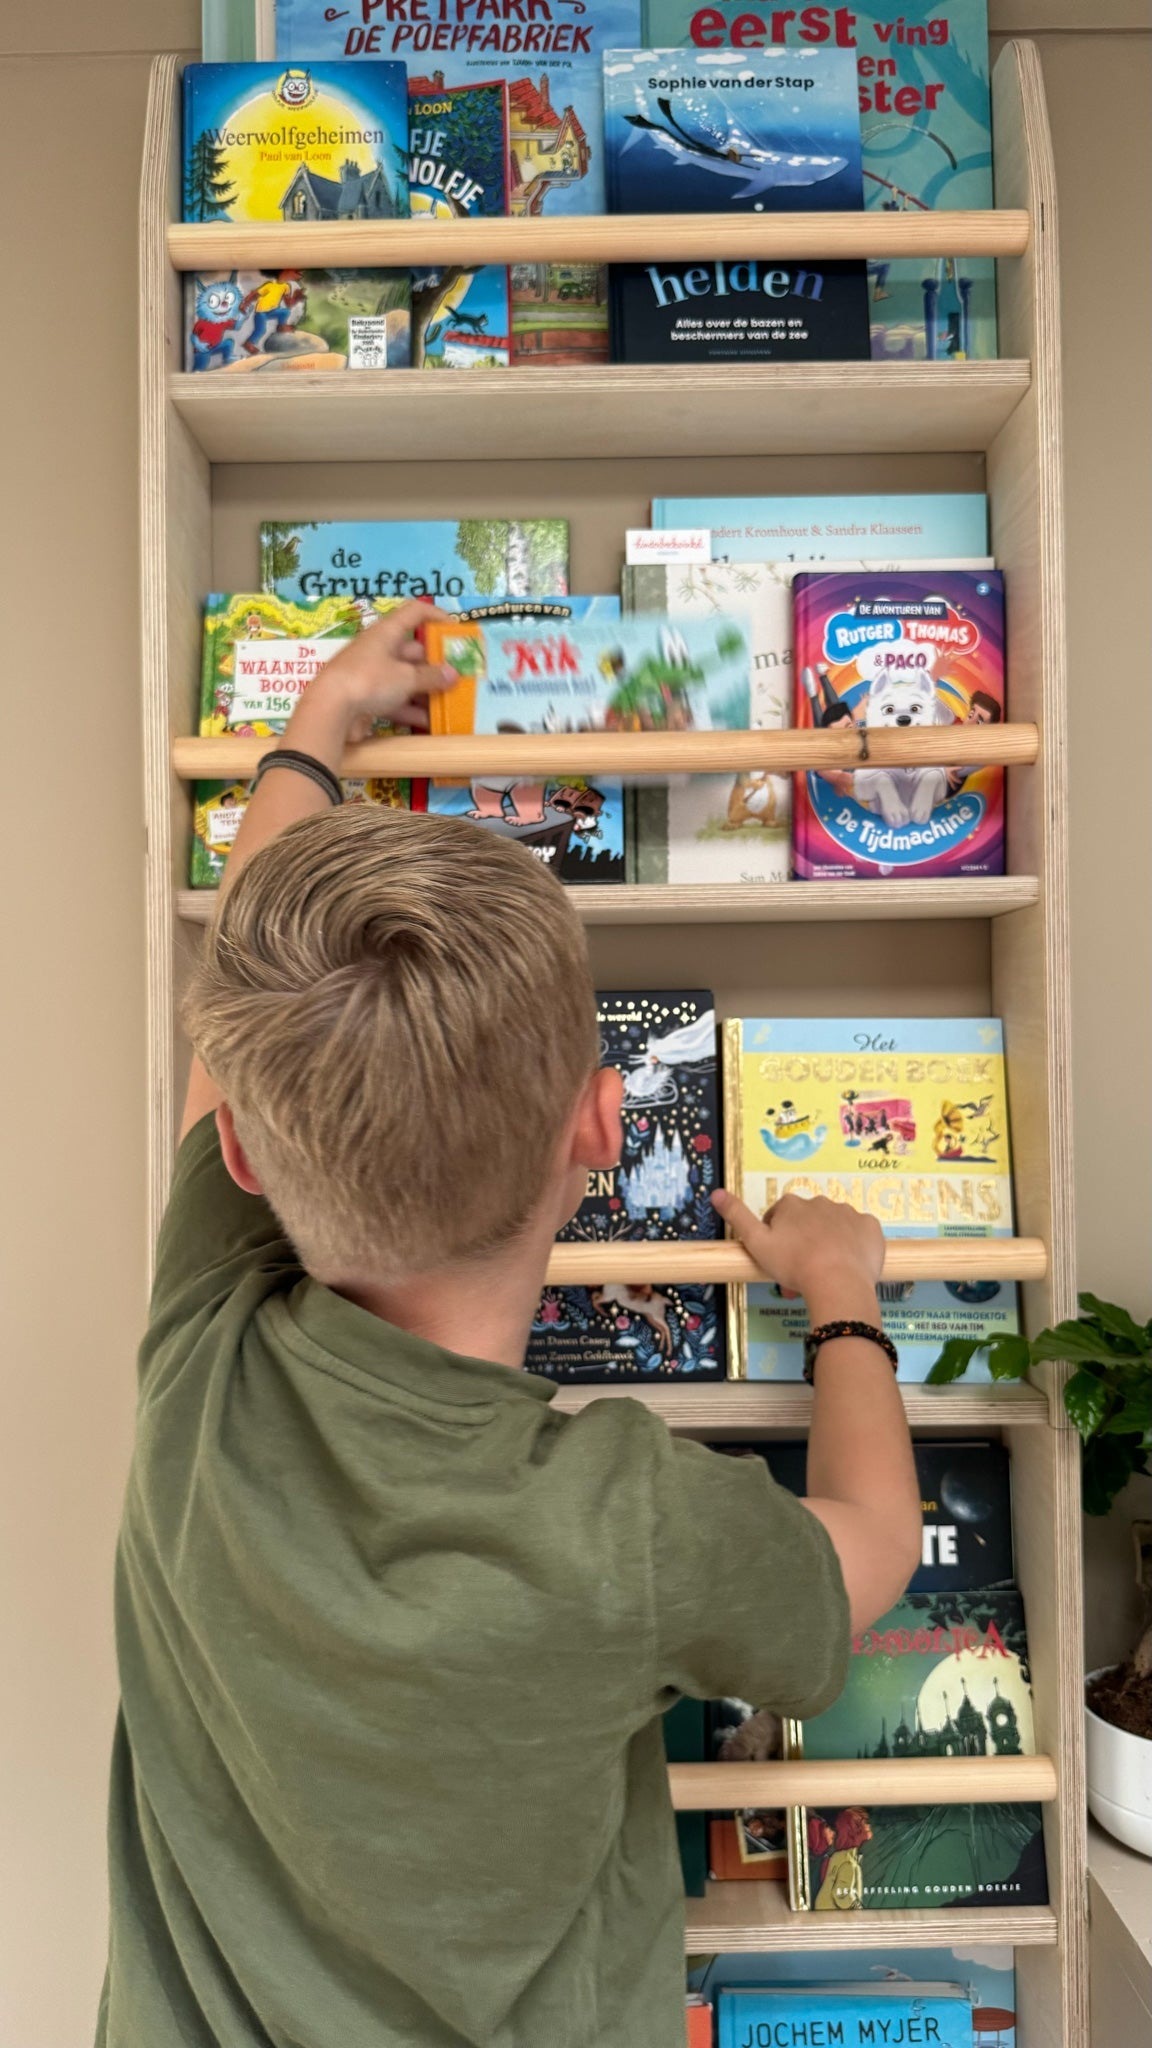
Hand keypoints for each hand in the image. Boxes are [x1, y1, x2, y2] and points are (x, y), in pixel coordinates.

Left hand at [310, 599, 458, 739]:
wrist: (329, 710)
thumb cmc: (369, 680)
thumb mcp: (406, 678)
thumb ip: (431, 677)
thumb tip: (453, 674)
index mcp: (387, 633)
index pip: (414, 612)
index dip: (437, 616)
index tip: (457, 630)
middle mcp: (379, 649)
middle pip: (413, 650)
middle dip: (436, 663)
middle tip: (458, 676)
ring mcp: (372, 674)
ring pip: (405, 678)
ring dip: (426, 690)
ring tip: (448, 701)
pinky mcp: (366, 698)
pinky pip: (394, 700)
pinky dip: (410, 709)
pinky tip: (428, 722)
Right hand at [712, 1189, 883, 1322]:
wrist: (837, 1282)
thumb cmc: (793, 1264)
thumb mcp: (756, 1243)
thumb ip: (737, 1216)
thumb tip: (716, 1192)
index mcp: (792, 1205)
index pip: (779, 1216)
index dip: (777, 1237)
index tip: (779, 1258)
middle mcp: (820, 1201)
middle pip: (808, 1220)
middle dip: (804, 1239)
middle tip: (802, 1269)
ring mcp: (849, 1213)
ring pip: (835, 1226)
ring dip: (829, 1241)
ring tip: (826, 1270)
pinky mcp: (871, 1227)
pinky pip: (861, 1233)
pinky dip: (855, 1244)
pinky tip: (850, 1263)